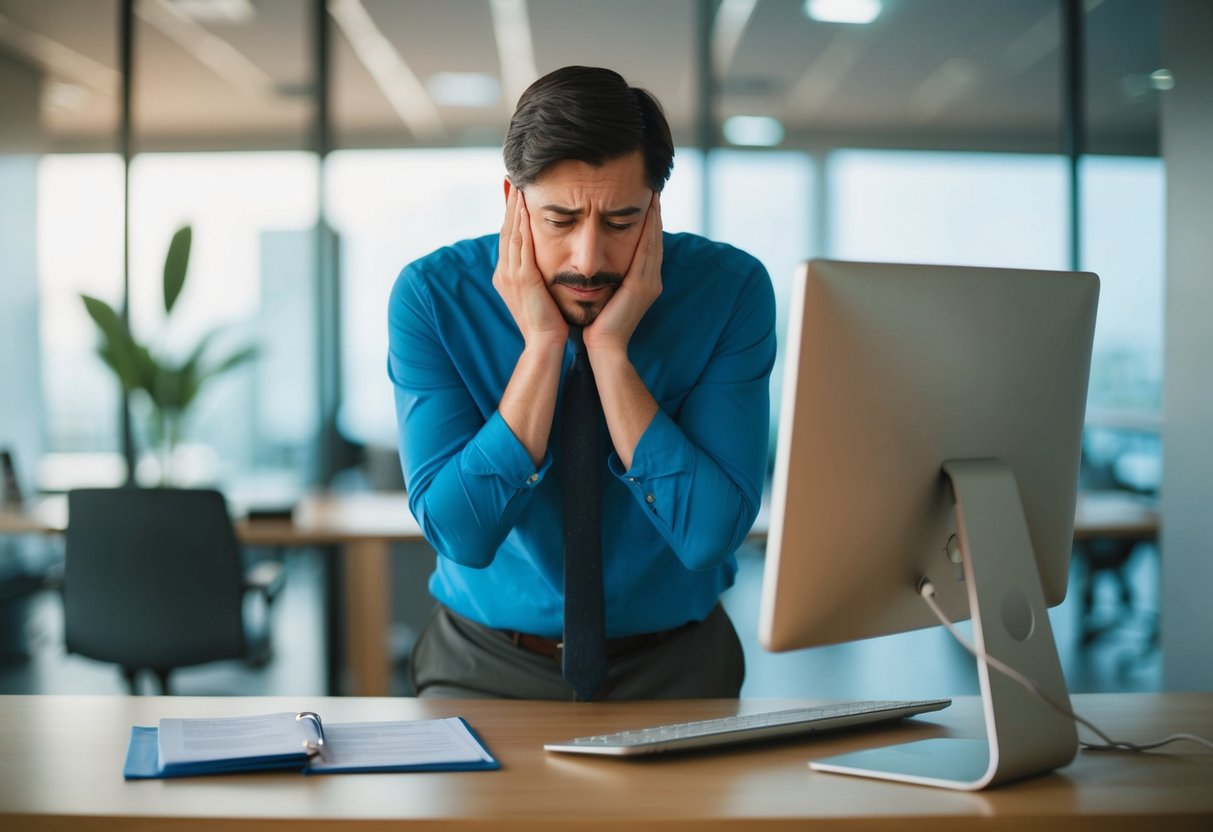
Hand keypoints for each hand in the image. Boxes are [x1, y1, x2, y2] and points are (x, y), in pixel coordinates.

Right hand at [493, 185, 567, 347]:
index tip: (515, 194)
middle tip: (511, 180)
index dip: (511, 215)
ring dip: (514, 208)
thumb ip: (538, 277)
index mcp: (506, 276)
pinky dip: (521, 223)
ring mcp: (510, 274)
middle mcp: (503, 272)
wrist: (544, 344)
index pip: (508, 238)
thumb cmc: (548, 323)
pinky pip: (520, 244)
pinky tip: (525, 207)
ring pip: (510, 233)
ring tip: (518, 185)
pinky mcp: (522, 278)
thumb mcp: (539, 295)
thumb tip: (545, 265)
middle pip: (505, 230)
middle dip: (508, 205)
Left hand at [584, 192, 661, 353]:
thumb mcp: (605, 294)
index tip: (646, 200)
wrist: (603, 348)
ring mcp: (650, 282)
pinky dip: (649, 230)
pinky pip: (647, 251)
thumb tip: (597, 261)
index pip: (647, 245)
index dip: (649, 222)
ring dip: (654, 216)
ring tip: (653, 192)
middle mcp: (651, 280)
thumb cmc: (597, 325)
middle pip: (655, 239)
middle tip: (653, 188)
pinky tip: (648, 212)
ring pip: (654, 241)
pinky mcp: (642, 286)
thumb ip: (608, 277)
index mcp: (643, 282)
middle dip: (655, 214)